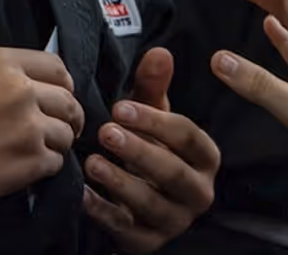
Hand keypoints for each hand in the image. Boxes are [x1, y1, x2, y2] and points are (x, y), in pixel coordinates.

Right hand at [0, 47, 83, 223]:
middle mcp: (20, 88)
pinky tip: (28, 169)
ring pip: (65, 132)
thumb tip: (43, 88)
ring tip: (39, 150)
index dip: (63, 84)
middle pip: (67, 99)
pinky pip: (55, 161)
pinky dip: (46, 167)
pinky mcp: (27, 160)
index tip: (62, 95)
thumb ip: (9, 78)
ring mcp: (27, 125)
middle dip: (68, 115)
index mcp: (3, 62)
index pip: (56, 66)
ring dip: (57, 143)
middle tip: (63, 127)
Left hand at [83, 49, 219, 252]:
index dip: (154, 121)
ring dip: (119, 182)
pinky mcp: (149, 244)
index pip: (187, 135)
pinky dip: (103, 212)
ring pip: (150, 204)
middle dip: (138, 150)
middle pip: (172, 172)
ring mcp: (175, 222)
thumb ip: (155, 84)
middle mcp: (198, 192)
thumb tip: (160, 52)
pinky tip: (82, 193)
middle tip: (106, 132)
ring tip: (91, 162)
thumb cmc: (151, 145)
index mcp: (205, 156)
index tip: (121, 107)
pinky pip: (126, 231)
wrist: (140, 193)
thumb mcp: (153, 114)